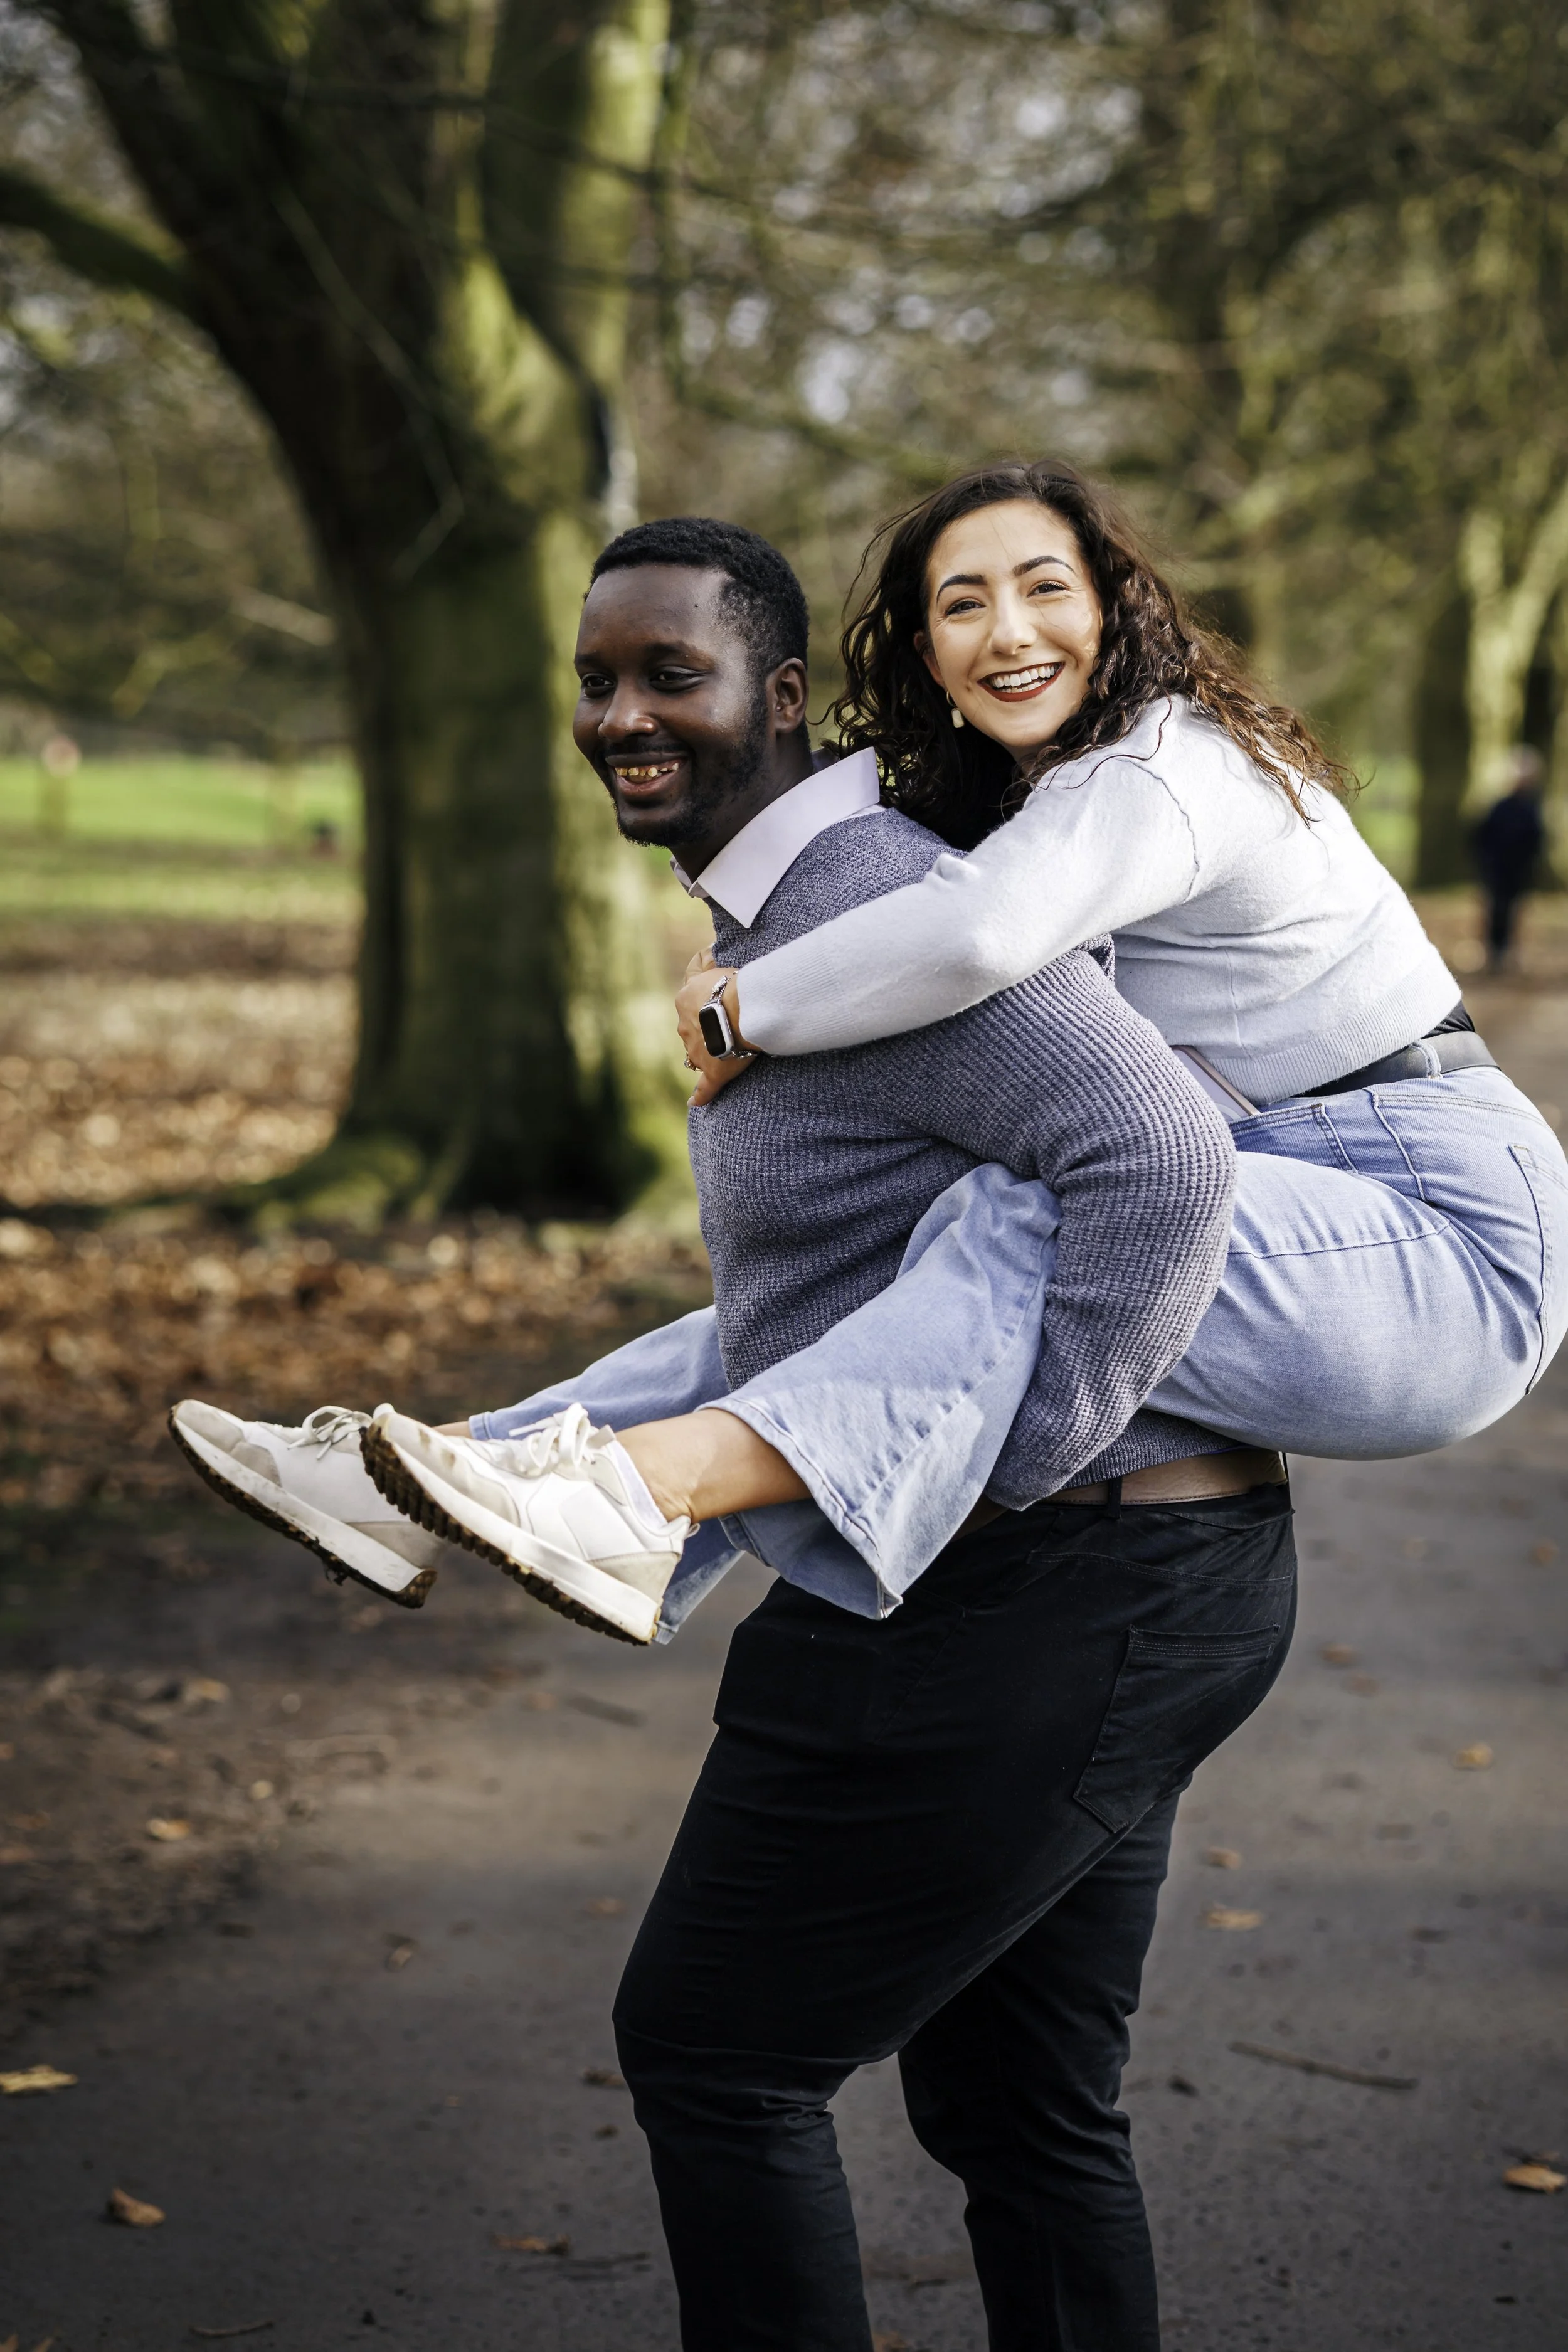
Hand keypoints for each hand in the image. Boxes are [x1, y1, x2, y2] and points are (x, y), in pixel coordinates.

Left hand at [676, 953, 756, 1104]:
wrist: (745, 1009)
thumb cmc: (737, 985)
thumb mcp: (718, 966)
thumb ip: (709, 965)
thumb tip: (705, 950)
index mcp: (685, 999)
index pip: (689, 1001)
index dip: (701, 1003)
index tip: (713, 1002)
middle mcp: (685, 1025)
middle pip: (691, 1029)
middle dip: (704, 1028)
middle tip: (726, 1026)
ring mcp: (696, 1050)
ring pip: (696, 1053)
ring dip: (707, 1052)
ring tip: (724, 1051)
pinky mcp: (711, 1071)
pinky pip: (703, 1088)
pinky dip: (699, 1096)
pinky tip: (694, 1103)